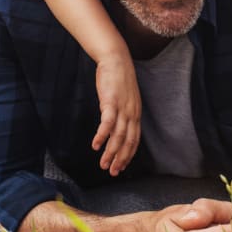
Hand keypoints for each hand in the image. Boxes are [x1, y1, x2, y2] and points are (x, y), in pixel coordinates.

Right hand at [92, 52, 141, 175]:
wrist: (116, 59)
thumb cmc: (117, 78)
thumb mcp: (123, 98)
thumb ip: (121, 112)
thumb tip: (114, 127)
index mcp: (135, 113)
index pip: (135, 140)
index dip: (128, 155)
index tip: (121, 166)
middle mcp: (132, 113)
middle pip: (128, 142)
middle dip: (120, 159)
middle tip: (113, 172)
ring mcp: (122, 108)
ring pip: (118, 136)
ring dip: (111, 152)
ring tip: (103, 164)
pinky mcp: (111, 102)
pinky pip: (107, 123)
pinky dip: (102, 136)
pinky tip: (96, 145)